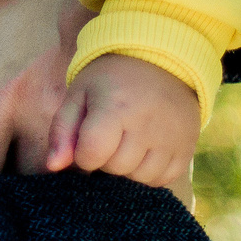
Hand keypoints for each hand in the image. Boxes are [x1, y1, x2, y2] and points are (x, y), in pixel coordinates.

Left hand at [0, 0, 96, 198]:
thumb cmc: (30, 0)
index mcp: (2, 95)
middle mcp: (41, 118)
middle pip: (14, 191)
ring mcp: (80, 127)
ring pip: (52, 191)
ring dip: (32, 199)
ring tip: (10, 207)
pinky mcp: (107, 128)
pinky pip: (86, 178)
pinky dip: (67, 187)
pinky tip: (54, 190)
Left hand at [46, 53, 200, 203]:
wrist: (160, 60)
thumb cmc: (111, 79)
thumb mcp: (79, 94)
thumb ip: (62, 130)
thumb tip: (53, 166)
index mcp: (115, 107)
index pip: (91, 154)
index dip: (83, 153)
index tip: (88, 137)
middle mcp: (147, 124)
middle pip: (115, 169)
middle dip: (106, 158)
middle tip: (111, 134)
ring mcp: (171, 138)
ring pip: (139, 178)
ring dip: (128, 167)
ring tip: (128, 141)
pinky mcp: (187, 149)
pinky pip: (162, 180)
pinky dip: (149, 172)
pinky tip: (145, 150)